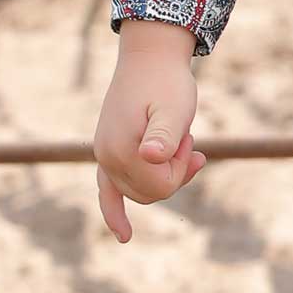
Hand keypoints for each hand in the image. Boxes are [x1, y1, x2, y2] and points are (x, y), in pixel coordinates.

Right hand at [93, 21, 206, 243]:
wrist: (151, 56)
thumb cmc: (168, 82)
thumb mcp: (176, 107)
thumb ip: (166, 134)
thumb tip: (151, 156)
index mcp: (121, 151)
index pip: (160, 189)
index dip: (182, 169)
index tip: (188, 138)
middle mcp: (105, 157)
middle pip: (151, 194)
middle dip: (175, 171)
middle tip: (186, 136)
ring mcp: (104, 155)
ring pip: (140, 191)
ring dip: (164, 173)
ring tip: (179, 141)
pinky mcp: (108, 151)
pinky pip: (107, 191)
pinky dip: (114, 212)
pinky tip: (125, 235)